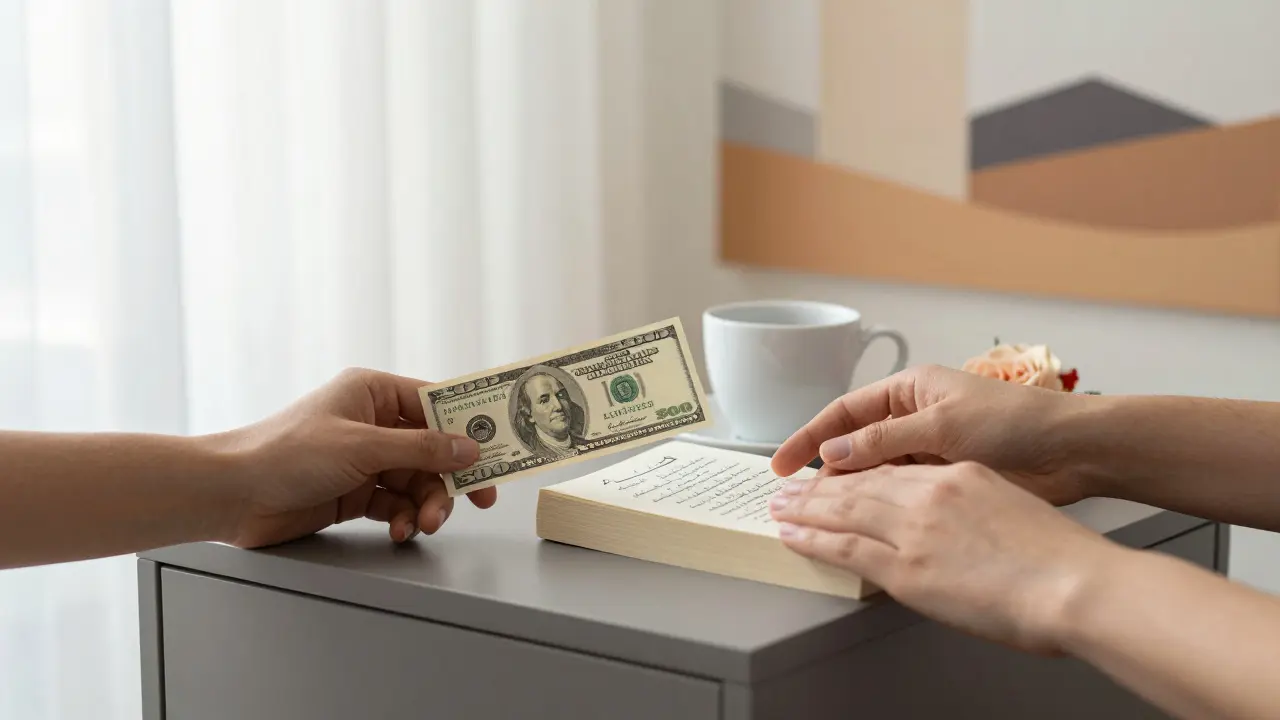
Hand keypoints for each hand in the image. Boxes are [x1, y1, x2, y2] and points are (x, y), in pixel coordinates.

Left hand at [214, 367, 496, 548]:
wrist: (232, 494)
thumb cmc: (285, 453)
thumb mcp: (362, 447)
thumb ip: (421, 449)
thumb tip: (469, 448)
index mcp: (373, 393)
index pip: (435, 404)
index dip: (469, 425)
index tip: (500, 445)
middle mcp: (372, 423)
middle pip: (433, 448)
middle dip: (450, 477)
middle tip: (476, 499)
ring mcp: (364, 459)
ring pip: (417, 481)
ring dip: (428, 503)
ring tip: (426, 523)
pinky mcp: (354, 492)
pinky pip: (396, 503)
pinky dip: (404, 517)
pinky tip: (402, 529)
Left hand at [769, 461, 1121, 654]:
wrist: (1074, 584)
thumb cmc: (1061, 558)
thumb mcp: (1011, 507)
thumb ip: (973, 507)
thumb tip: (953, 525)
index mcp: (958, 476)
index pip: (892, 469)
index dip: (856, 472)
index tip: (833, 475)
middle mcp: (930, 494)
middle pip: (860, 484)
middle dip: (820, 487)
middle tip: (789, 487)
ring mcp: (915, 529)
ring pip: (844, 510)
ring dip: (805, 509)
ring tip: (779, 507)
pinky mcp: (906, 568)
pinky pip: (845, 547)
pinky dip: (813, 539)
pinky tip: (792, 535)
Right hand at [770, 364, 1091, 505]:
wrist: (1073, 451)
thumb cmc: (1015, 422)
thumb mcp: (940, 426)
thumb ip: (883, 442)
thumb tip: (833, 454)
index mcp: (911, 390)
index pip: (845, 412)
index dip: (809, 436)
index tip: (781, 462)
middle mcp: (916, 417)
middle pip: (856, 443)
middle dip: (825, 468)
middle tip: (794, 496)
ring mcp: (931, 450)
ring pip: (878, 472)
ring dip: (853, 490)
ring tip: (823, 514)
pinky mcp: (947, 480)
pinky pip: (903, 493)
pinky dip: (883, 506)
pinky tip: (867, 523)